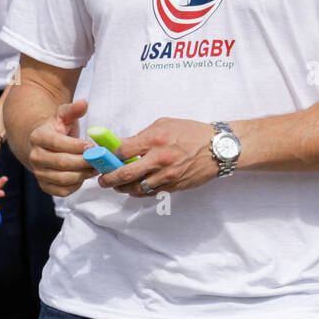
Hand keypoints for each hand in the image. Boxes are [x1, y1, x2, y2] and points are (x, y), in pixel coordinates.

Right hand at [27, 99, 95, 196]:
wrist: (43, 145)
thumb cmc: (57, 129)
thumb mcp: (64, 116)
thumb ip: (73, 110)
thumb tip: (84, 103)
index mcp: (38, 137)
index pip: (58, 143)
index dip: (77, 146)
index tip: (92, 145)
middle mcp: (35, 156)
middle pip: (62, 163)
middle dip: (83, 162)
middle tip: (99, 160)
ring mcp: (38, 173)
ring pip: (63, 179)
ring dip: (83, 175)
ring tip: (95, 168)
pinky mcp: (44, 186)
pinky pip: (62, 191)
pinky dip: (76, 186)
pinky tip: (84, 176)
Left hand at [99, 118, 217, 197]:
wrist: (218, 148)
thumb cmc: (191, 132)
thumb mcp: (164, 124)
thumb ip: (142, 135)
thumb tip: (122, 144)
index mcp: (155, 139)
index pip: (122, 151)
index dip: (107, 156)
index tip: (101, 158)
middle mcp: (159, 159)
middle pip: (124, 174)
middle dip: (108, 179)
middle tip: (102, 180)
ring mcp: (167, 176)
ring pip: (135, 188)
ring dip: (122, 188)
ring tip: (117, 185)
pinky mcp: (174, 187)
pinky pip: (150, 193)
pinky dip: (139, 192)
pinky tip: (134, 188)